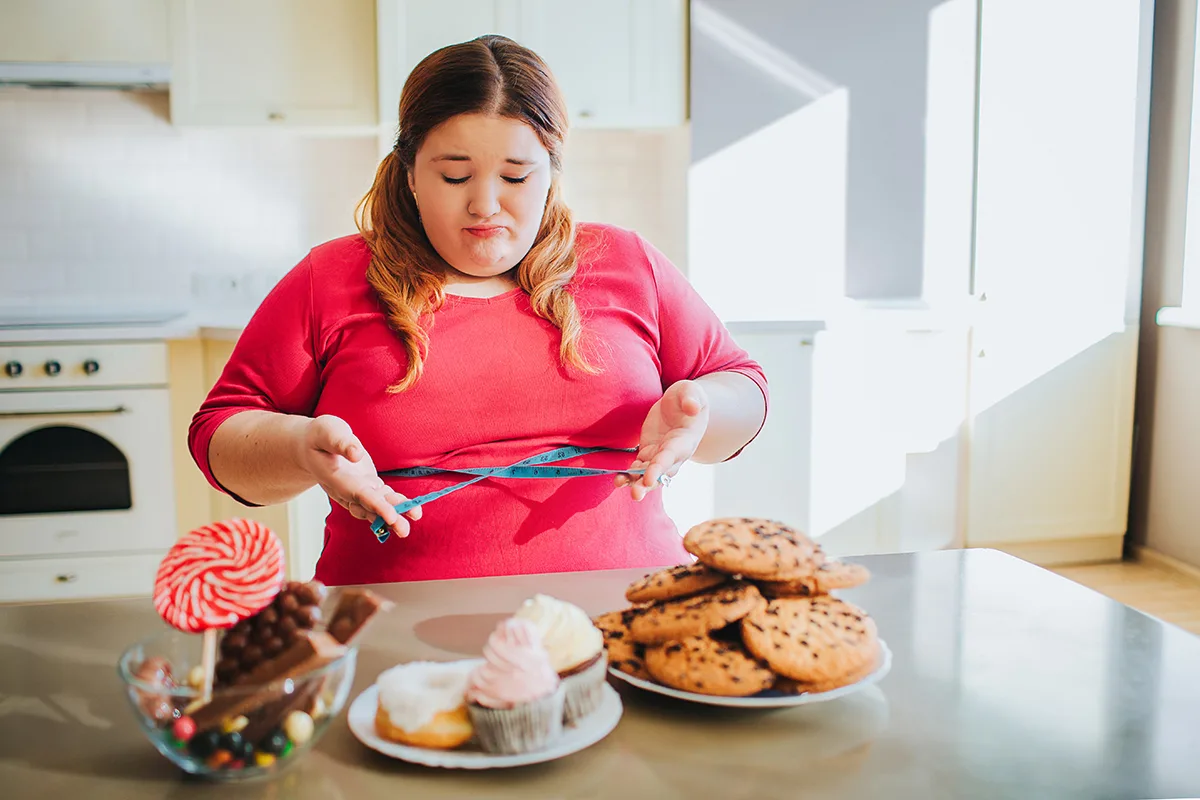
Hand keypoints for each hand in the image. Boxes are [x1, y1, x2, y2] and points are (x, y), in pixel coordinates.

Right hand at [298, 415, 420, 537]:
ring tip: (415, 516)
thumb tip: (357, 454)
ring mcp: (358, 489)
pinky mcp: (367, 485)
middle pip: (369, 507)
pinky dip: (396, 503)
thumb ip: (340, 442)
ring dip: (396, 513)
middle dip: (388, 518)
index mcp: (336, 479)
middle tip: (405, 530)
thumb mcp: (327, 432)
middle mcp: (347, 489)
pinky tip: (411, 508)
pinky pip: (383, 497)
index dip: (375, 506)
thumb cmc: (319, 437)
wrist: (311, 447)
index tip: (391, 516)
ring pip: (378, 505)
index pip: (358, 494)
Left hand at [617, 380, 709, 500]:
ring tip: (619, 485)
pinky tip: (618, 480)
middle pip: (660, 472)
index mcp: (685, 441)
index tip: (649, 478)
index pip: (671, 456)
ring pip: (648, 473)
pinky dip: (629, 474)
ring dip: (635, 482)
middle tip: (635, 495)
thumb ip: (692, 399)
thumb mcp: (692, 392)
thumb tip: (693, 408)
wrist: (682, 405)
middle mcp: (673, 454)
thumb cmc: (689, 397)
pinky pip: (638, 466)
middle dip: (647, 483)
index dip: (660, 468)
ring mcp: (660, 455)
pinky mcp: (648, 452)